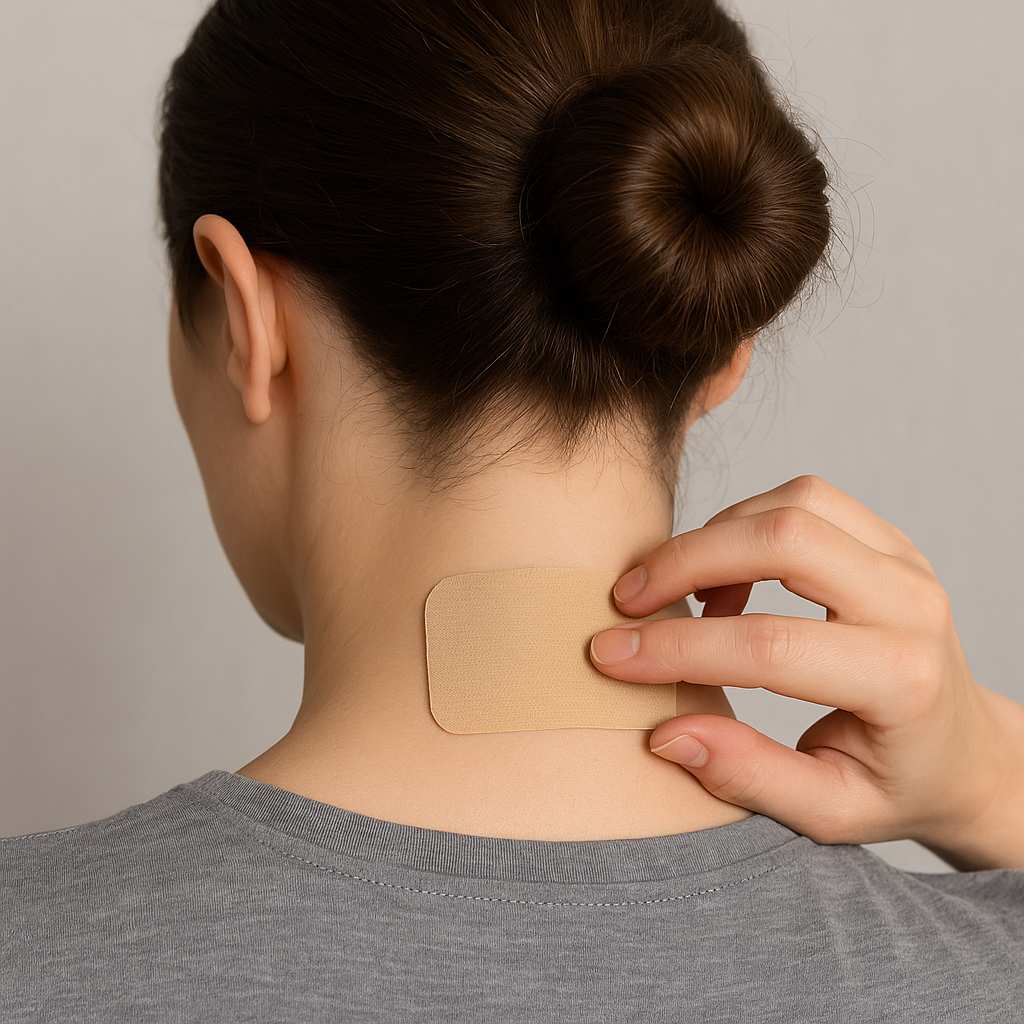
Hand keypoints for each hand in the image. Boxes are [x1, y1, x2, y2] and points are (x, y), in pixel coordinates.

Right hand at [588, 475, 1023, 869]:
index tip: (611, 655)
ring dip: (715, 536)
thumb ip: (747, 775)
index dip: (678, 649)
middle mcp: (913, 606)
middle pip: (787, 542)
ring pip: (794, 504)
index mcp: (903, 681)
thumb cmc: (894, 784)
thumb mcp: (827, 811)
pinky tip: (722, 578)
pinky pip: (805, 500)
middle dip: (688, 560)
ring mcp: (905, 562)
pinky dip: (745, 523)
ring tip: (676, 592)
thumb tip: (665, 733)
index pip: (771, 648)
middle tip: (627, 597)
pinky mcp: (887, 540)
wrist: (963, 750)